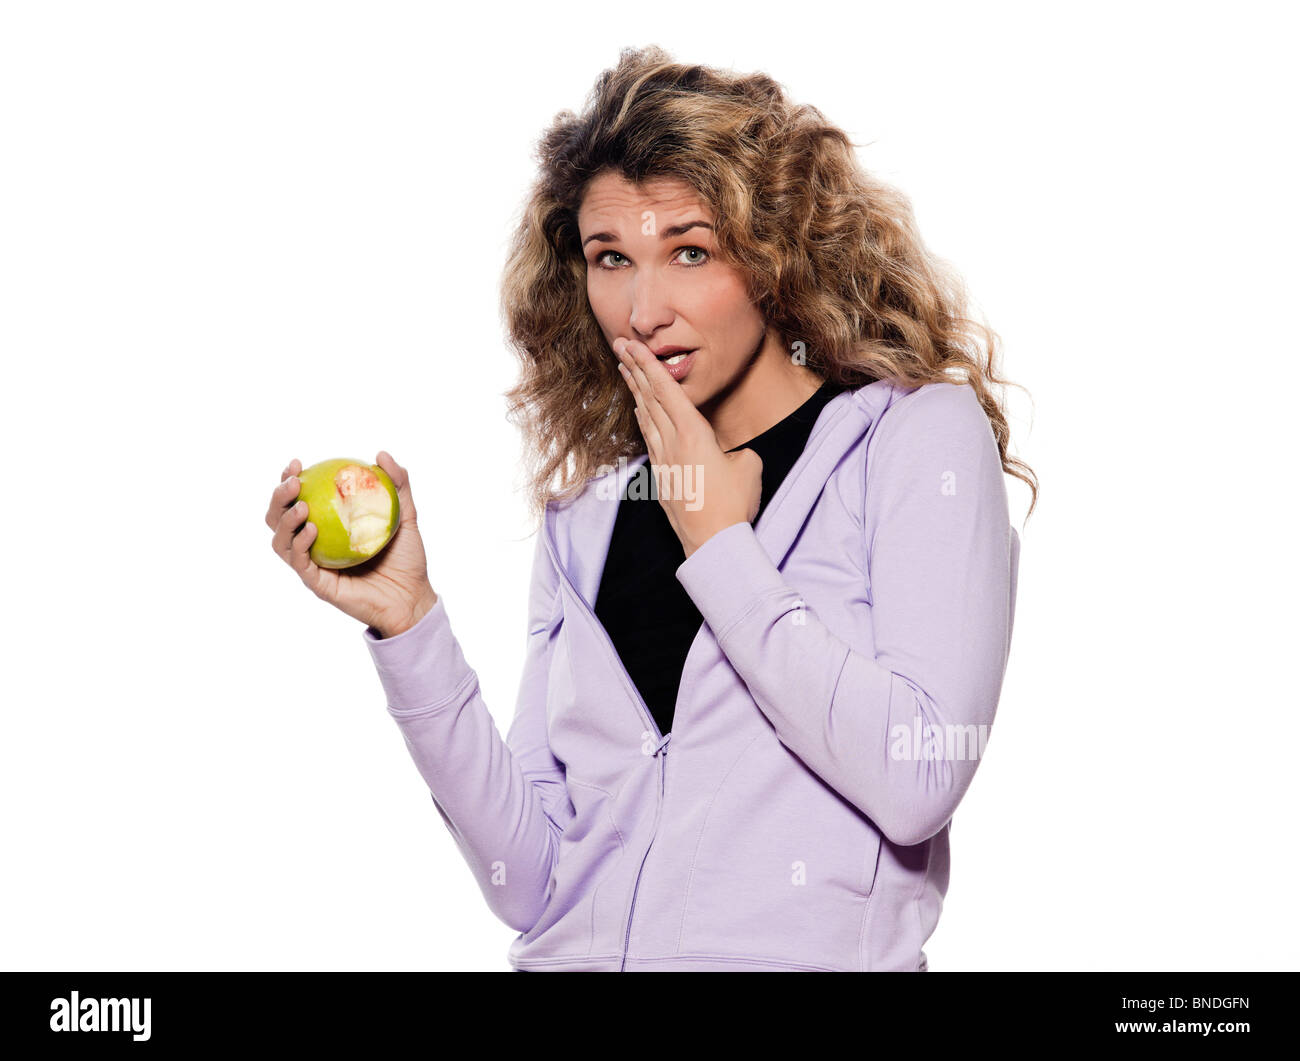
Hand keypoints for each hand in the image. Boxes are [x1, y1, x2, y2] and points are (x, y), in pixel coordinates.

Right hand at [266, 451, 438, 637]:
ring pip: (280, 542)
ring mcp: (313, 566)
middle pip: (277, 519)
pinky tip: (311, 528)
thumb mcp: (406, 515)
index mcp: (326, 528)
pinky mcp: (318, 584)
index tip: (296, 463)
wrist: (413, 597)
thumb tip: (381, 454)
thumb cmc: (407, 559)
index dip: (288, 481)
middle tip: (294, 481)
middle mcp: (314, 546)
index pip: (297, 501)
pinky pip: (300, 563)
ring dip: (284, 521)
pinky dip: (300, 544)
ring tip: (302, 506)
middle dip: (278, 497)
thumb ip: (397, 485)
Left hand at [614, 336, 761, 558]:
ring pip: (646, 417)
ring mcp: (664, 461)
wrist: (712, 543)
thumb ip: (735, 449)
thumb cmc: (734, 504)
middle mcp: (672, 443)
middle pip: (649, 398)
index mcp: (693, 433)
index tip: (633, 345)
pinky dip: (643, 419)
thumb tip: (728, 453)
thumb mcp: (748, 465)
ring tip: (625, 369)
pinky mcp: (662, 477)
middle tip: (620, 344)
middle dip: (634, 368)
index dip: (648, 364)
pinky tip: (639, 411)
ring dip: (635, 391)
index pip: (667, 390)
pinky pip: (649, 439)